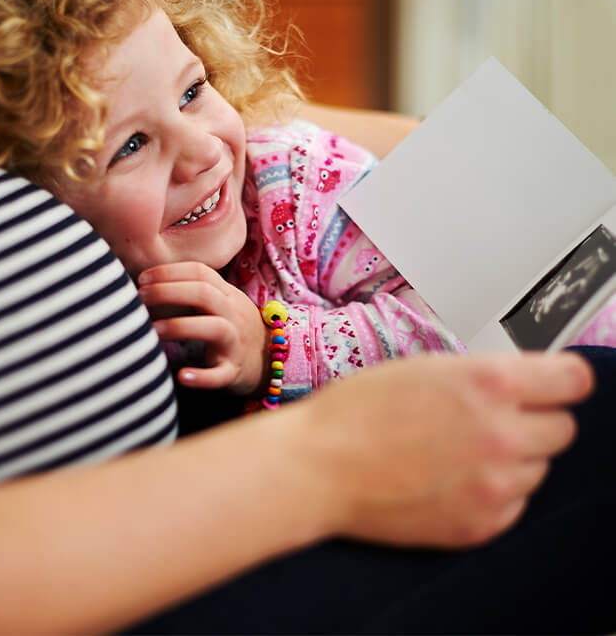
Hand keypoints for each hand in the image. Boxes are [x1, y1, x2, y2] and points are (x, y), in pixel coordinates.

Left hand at [138, 262, 268, 393]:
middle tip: (141, 298)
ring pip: (214, 328)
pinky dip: (201, 377)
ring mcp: (235, 343)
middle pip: (204, 293)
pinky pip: (220, 375)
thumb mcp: (221, 303)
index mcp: (227, 295)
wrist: (273, 360)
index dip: (170, 272)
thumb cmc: (233, 328)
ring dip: (180, 327)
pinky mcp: (234, 371)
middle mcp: (233, 314)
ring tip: (154, 331)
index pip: (200, 272)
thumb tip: (147, 283)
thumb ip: (193, 291)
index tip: (142, 278)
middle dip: (168, 292)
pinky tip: (182, 377)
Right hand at [288, 351, 593, 547]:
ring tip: (460, 451)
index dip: (561, 379)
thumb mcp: (424, 368)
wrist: (319, 466)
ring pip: (539, 467)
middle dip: (533, 420)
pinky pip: (514, 502)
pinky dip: (493, 491)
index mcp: (489, 383)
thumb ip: (483, 376)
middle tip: (493, 418)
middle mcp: (502, 434)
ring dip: (512, 457)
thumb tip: (520, 386)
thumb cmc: (356, 412)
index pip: (574, 380)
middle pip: (563, 428)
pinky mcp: (482, 524)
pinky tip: (451, 478)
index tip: (554, 385)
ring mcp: (495, 485)